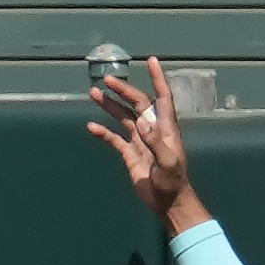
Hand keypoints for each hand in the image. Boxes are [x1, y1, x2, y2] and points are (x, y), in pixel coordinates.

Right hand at [84, 56, 209, 231]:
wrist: (168, 203)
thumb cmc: (174, 183)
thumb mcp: (168, 163)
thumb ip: (156, 142)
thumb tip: (142, 121)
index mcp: (166, 128)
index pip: (163, 97)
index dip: (158, 78)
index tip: (152, 61)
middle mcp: (153, 130)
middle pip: (137, 103)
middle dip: (123, 90)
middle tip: (107, 79)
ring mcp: (140, 142)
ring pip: (123, 117)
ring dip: (110, 106)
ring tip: (93, 93)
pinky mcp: (130, 155)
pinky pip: (114, 139)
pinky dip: (103, 132)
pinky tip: (91, 127)